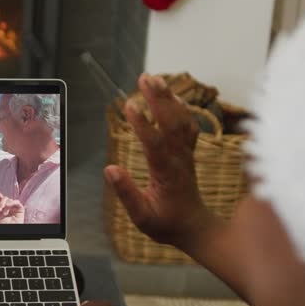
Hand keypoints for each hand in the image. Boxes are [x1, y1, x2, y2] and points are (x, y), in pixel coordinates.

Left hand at [0, 188, 24, 223]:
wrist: (9, 230)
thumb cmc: (3, 225)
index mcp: (2, 209)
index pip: (0, 200)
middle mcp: (8, 208)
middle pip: (5, 198)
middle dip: (1, 201)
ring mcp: (14, 208)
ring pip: (10, 199)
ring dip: (5, 203)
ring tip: (3, 211)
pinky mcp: (20, 209)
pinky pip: (17, 202)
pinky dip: (12, 202)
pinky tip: (8, 206)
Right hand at [104, 74, 210, 248]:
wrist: (194, 227)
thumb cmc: (165, 224)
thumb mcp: (141, 217)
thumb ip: (126, 193)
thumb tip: (110, 169)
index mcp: (166, 174)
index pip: (154, 143)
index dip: (141, 123)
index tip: (129, 104)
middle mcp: (179, 159)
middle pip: (171, 123)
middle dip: (158, 98)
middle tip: (144, 78)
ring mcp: (186, 154)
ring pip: (181, 120)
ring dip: (169, 97)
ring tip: (154, 79)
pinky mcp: (188, 153)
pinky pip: (188, 125)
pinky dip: (181, 107)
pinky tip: (172, 96)